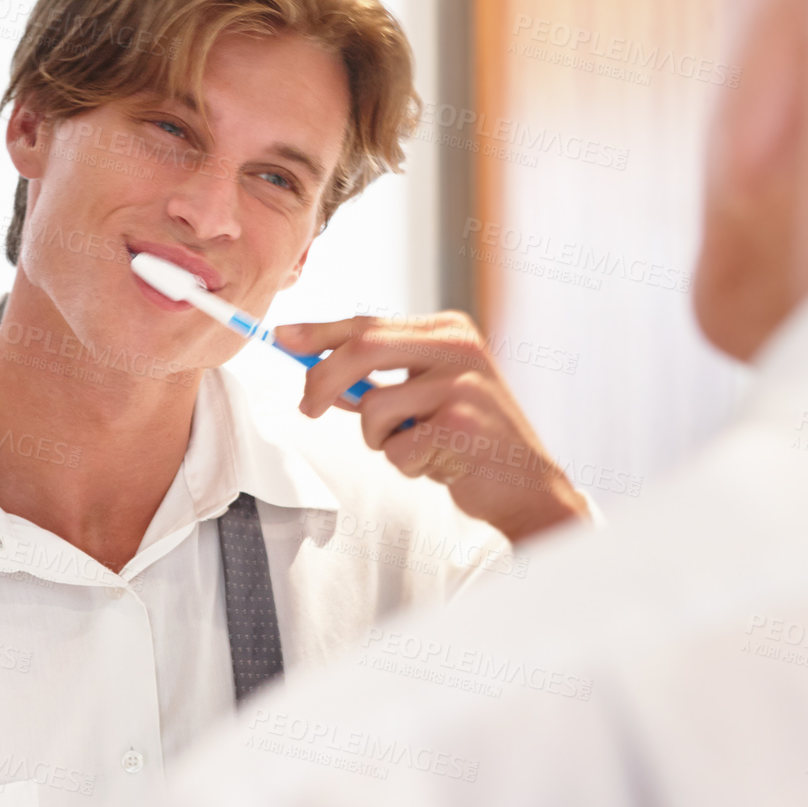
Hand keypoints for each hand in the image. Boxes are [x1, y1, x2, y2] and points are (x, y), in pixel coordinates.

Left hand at [274, 312, 590, 543]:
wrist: (526, 484)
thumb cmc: (471, 439)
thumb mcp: (428, 395)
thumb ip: (382, 379)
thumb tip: (320, 374)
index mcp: (449, 331)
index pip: (369, 322)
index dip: (319, 331)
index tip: (281, 337)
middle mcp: (459, 347)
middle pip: (363, 347)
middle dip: (322, 379)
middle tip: (309, 408)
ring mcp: (463, 383)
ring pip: (374, 407)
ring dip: (378, 440)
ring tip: (413, 448)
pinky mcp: (461, 423)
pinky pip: (396, 448)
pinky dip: (405, 465)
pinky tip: (438, 465)